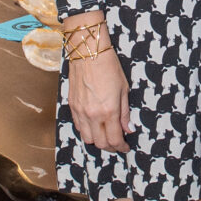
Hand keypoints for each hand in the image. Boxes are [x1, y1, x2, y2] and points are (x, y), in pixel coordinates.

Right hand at [66, 25, 131, 152]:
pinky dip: (87, 131)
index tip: (126, 147)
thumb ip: (125, 112)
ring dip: (98, 141)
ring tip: (106, 135)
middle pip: (101, 143)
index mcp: (109, 111)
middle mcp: (93, 115)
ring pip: (88, 138)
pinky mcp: (72, 106)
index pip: (115, 140)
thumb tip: (128, 129)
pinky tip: (94, 126)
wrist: (88, 52)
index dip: (122, 147)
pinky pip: (79, 127)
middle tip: (118, 144)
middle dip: (111, 147)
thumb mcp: (124, 89)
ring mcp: (80, 112)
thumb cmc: (109, 67)